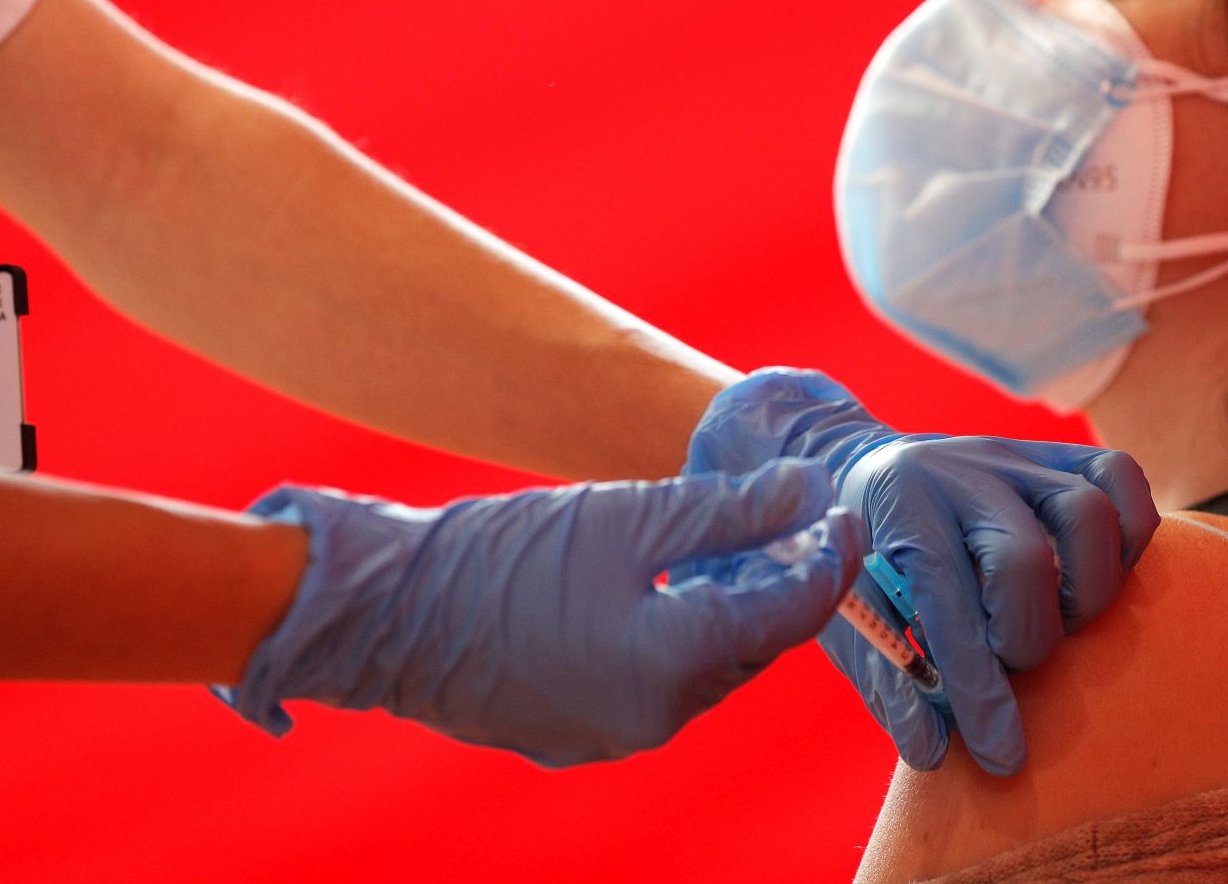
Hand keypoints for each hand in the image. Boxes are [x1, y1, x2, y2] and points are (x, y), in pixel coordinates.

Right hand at [214, 461, 866, 766]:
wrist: (383, 611)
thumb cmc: (502, 555)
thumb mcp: (627, 517)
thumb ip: (729, 511)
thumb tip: (810, 493)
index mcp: (674, 665)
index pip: (788, 613)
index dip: (828, 559)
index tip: (844, 513)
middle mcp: (653, 717)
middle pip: (749, 645)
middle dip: (781, 586)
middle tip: (796, 524)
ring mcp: (609, 734)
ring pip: (702, 667)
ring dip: (727, 612)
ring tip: (732, 549)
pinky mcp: (574, 731)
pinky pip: (652, 683)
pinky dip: (674, 636)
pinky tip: (664, 589)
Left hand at [680, 368, 1157, 774]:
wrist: (858, 467)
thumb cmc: (859, 557)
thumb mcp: (849, 616)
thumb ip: (889, 681)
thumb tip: (933, 747)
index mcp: (900, 508)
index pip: (950, 602)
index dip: (981, 690)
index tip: (1002, 755)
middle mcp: (961, 471)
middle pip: (1026, 559)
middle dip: (1027, 639)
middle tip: (1009, 660)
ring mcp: (1015, 455)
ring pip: (1087, 513)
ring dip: (1086, 592)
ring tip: (1055, 621)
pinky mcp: (1055, 452)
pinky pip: (1120, 476)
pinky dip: (1127, 535)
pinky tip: (1092, 576)